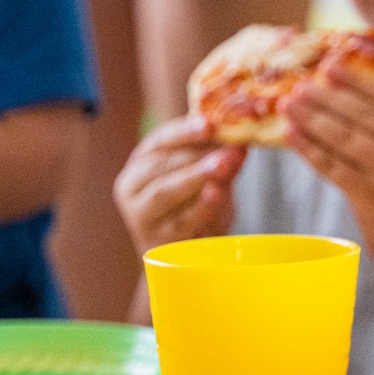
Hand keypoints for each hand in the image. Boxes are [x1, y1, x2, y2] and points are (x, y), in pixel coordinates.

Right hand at [113, 116, 242, 253]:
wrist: (186, 251)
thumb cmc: (194, 205)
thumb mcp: (208, 175)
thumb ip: (221, 158)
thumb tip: (241, 144)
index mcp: (141, 163)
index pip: (159, 141)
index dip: (184, 131)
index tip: (210, 123)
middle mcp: (132, 189)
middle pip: (160, 165)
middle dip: (195, 154)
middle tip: (228, 148)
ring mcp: (142, 218)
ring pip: (164, 192)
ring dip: (196, 176)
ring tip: (223, 165)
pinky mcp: (158, 242)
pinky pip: (179, 221)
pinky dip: (199, 206)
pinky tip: (216, 194)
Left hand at [281, 64, 373, 285]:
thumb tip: (361, 102)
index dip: (357, 81)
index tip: (331, 66)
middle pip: (364, 114)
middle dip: (329, 95)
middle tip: (301, 82)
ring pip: (345, 136)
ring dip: (312, 117)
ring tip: (289, 104)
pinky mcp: (373, 198)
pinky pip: (333, 166)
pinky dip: (309, 148)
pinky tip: (291, 135)